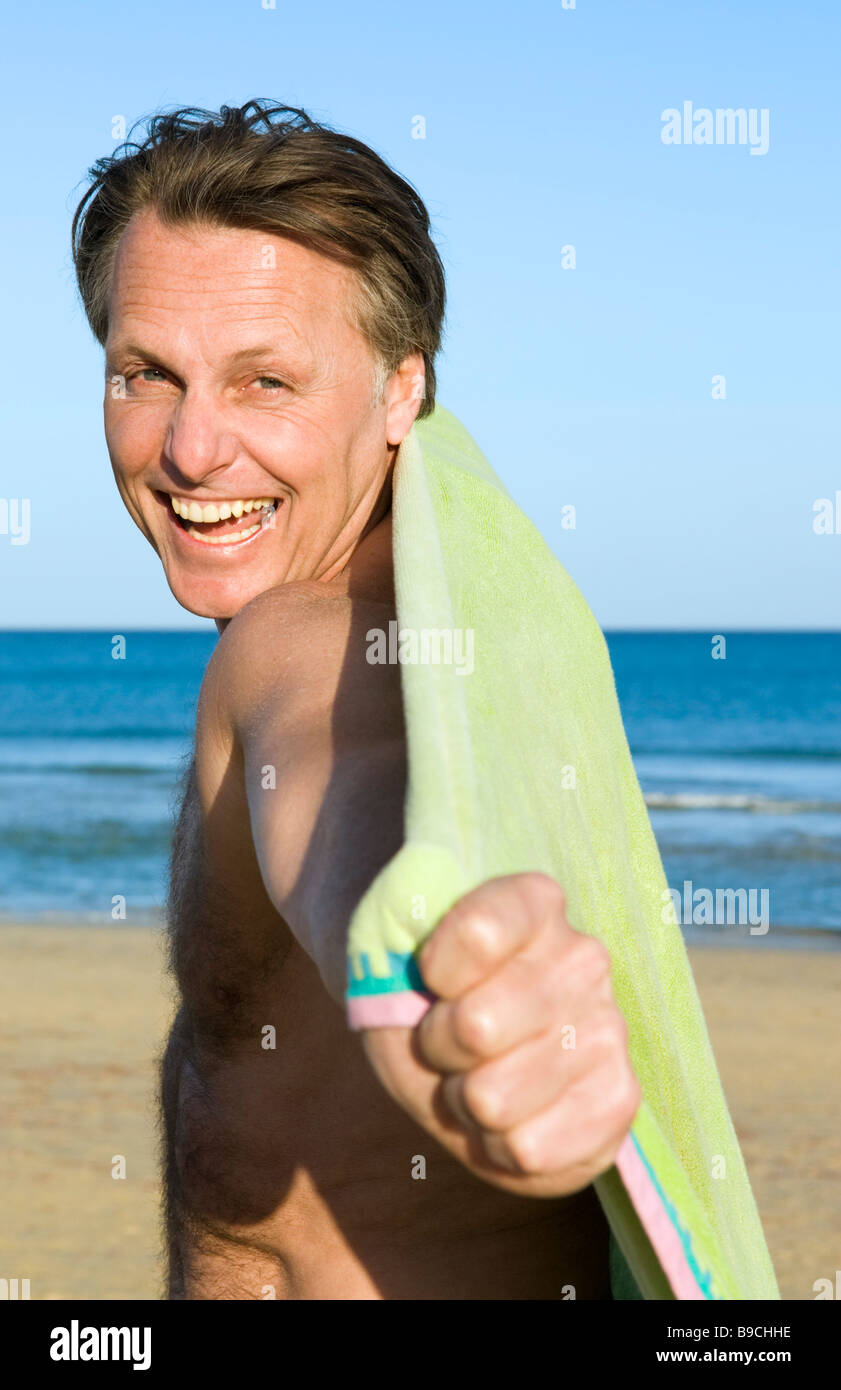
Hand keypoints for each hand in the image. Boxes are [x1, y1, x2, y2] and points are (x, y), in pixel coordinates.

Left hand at [362, 873, 640, 1196]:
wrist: (458, 1061)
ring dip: (467, 1102)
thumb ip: (398, 955)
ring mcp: (609, 1030)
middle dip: (440, 1050)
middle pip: (476, 1027)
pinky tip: (510, 1115)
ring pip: (495, 1099)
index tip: (429, 976)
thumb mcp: (389, 968)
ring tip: (479, 1077)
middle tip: (449, 1042)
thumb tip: (449, 994)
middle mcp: (583, 958)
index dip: (431, 972)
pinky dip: (498, 1147)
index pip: (478, 932)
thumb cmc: (420, 1003)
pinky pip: (527, 1150)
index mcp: (532, 904)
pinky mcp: (619, 1103)